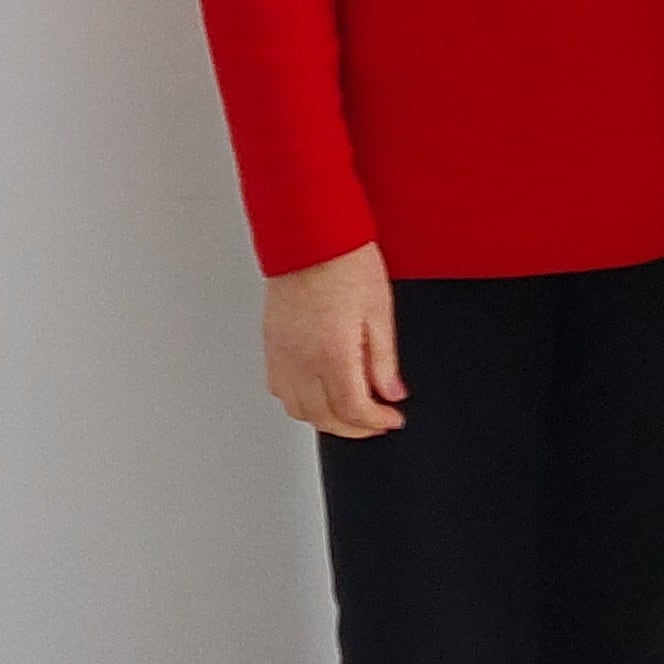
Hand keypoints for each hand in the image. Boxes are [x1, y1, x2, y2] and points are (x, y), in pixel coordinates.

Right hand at [264, 243, 405, 438]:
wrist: (310, 235)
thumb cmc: (345, 261)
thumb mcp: (380, 311)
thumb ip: (384, 360)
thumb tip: (391, 392)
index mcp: (333, 352)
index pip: (353, 408)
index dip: (376, 422)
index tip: (391, 419)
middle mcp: (302, 359)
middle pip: (324, 417)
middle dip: (354, 428)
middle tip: (375, 422)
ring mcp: (282, 354)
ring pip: (298, 409)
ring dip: (325, 419)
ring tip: (349, 412)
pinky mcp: (271, 345)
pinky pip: (279, 389)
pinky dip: (300, 402)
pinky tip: (317, 393)